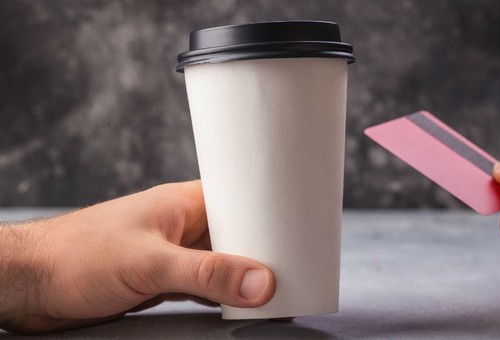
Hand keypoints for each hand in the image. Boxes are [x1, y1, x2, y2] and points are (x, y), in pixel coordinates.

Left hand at [0, 181, 275, 333]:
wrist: (29, 283)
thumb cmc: (77, 256)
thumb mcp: (150, 264)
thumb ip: (207, 274)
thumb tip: (261, 282)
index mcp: (184, 202)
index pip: (242, 199)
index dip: (272, 212)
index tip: (303, 228)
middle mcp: (182, 224)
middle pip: (237, 234)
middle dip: (263, 250)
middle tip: (298, 266)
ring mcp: (172, 252)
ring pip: (221, 261)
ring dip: (241, 275)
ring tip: (276, 286)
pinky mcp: (160, 279)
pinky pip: (203, 283)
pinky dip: (220, 294)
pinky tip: (236, 303)